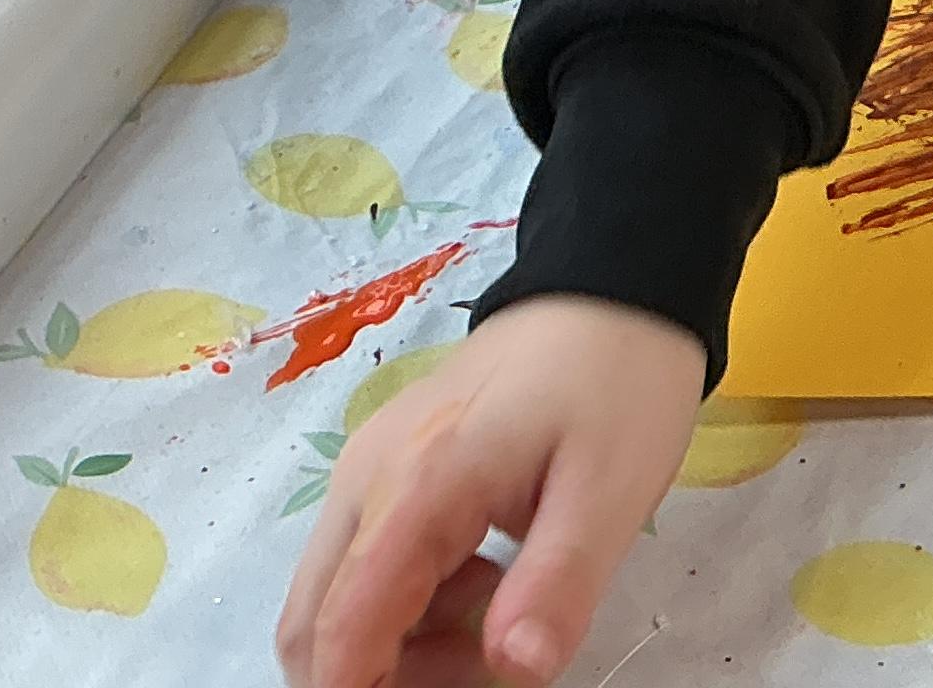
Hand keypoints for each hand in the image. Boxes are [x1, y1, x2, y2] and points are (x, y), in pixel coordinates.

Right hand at [278, 294, 701, 687]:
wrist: (613, 285)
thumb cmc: (619, 379)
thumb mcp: (612, 489)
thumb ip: (557, 585)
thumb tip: (515, 672)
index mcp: (419, 483)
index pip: (343, 627)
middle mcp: (369, 478)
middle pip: (314, 624)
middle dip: (377, 676)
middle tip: (478, 672)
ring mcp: (370, 470)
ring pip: (337, 600)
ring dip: (399, 645)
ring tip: (501, 622)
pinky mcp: (387, 470)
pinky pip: (366, 564)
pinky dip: (410, 604)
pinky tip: (489, 584)